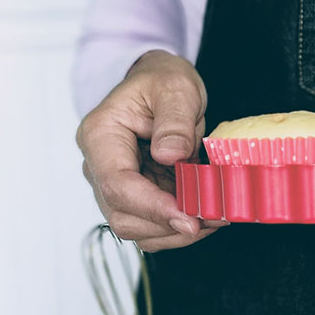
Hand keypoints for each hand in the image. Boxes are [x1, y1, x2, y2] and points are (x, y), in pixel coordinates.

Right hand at [77, 49, 225, 251]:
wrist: (159, 84)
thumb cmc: (161, 81)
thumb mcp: (175, 88)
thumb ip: (174, 121)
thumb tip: (170, 155)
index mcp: (100, 136)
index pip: (117, 185)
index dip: (153, 207)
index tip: (188, 217)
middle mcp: (99, 165)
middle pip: (123, 216)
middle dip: (169, 225)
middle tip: (212, 219)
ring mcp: (114, 184)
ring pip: (137, 229)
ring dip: (176, 233)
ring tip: (215, 218)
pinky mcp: (135, 196)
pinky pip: (152, 225)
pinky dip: (178, 229)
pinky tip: (205, 216)